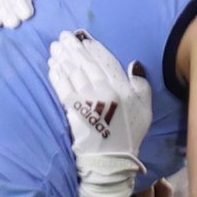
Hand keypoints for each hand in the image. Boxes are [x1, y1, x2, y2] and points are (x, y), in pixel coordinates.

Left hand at [48, 29, 151, 196]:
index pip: (105, 61)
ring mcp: (87, 100)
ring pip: (72, 72)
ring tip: (55, 47)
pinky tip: (52, 66)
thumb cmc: (129, 134)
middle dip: (73, 48)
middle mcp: (104, 90)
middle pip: (85, 63)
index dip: (92, 47)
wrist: (111, 159)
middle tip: (62, 37)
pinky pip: (63, 87)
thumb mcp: (145, 109)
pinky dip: (57, 75)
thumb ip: (141, 84)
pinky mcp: (73, 110)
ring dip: (62, 58)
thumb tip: (133, 64)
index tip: (82, 38)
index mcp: (122, 87)